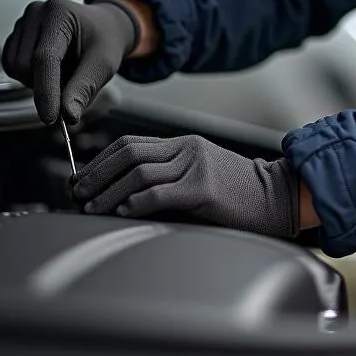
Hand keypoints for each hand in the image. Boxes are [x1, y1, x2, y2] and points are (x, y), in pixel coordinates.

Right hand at [2, 0, 139, 124]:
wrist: (102, 27)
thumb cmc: (105, 39)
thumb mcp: (104, 63)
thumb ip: (86, 88)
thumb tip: (68, 115)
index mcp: (60, 13)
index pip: (45, 58)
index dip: (46, 91)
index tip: (51, 117)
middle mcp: (36, 14)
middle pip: (25, 66)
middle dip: (47, 84)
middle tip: (73, 79)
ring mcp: (23, 24)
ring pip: (16, 69)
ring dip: (38, 81)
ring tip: (64, 69)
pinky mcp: (16, 37)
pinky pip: (12, 68)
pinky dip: (30, 76)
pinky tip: (51, 68)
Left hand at [72, 135, 300, 237]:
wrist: (278, 196)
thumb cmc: (240, 194)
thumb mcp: (200, 177)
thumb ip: (169, 178)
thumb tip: (122, 197)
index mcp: (185, 144)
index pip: (131, 143)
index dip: (100, 161)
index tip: (81, 180)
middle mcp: (188, 148)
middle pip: (128, 152)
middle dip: (96, 174)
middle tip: (78, 194)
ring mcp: (196, 165)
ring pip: (138, 172)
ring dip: (108, 193)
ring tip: (93, 208)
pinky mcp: (203, 187)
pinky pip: (159, 192)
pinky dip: (135, 203)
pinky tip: (124, 213)